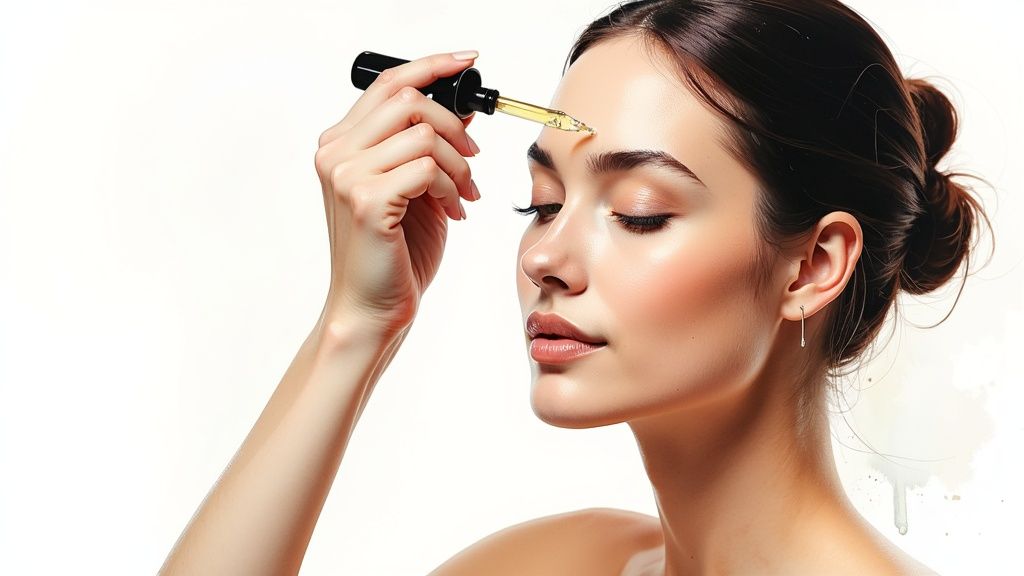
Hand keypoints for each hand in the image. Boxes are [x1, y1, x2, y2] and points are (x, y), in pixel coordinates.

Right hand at [313, 51, 480, 338]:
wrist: (373, 309)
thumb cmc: (393, 255)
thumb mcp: (420, 189)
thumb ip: (431, 146)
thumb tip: (463, 109)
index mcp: (341, 146)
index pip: (388, 84)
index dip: (432, 66)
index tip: (469, 61)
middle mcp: (336, 154)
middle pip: (409, 100)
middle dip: (455, 127)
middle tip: (473, 161)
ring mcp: (347, 176)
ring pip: (424, 134)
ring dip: (458, 166)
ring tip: (463, 197)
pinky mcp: (367, 201)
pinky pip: (427, 168)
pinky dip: (451, 188)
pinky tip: (453, 213)